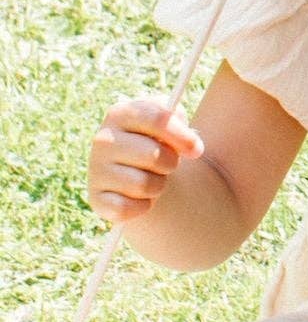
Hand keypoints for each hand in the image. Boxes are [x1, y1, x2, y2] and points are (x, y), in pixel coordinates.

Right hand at [87, 97, 203, 225]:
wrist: (135, 165)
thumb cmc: (157, 137)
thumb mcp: (168, 118)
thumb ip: (178, 119)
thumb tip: (189, 141)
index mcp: (121, 113)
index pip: (159, 120)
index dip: (184, 137)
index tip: (197, 149)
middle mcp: (103, 140)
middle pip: (155, 156)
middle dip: (171, 163)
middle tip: (167, 163)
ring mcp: (96, 170)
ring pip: (144, 185)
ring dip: (158, 185)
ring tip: (152, 176)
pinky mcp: (95, 199)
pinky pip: (128, 208)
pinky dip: (143, 206)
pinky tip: (138, 195)